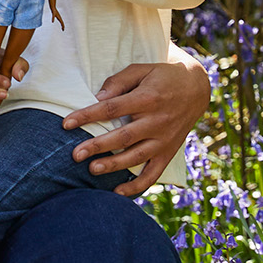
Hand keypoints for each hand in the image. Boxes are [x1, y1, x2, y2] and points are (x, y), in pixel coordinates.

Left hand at [62, 56, 210, 193]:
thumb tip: (98, 97)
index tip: (66, 123)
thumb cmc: (162, 77)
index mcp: (147, 98)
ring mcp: (164, 139)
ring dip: (114, 165)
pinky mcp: (168, 152)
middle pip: (124, 136)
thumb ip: (119, 82)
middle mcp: (157, 121)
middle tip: (76, 154)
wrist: (197, 89)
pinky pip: (153, 173)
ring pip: (137, 156)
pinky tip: (117, 192)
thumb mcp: (141, 70)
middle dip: (98, 146)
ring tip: (92, 170)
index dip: (88, 116)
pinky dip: (137, 186)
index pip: (112, 108)